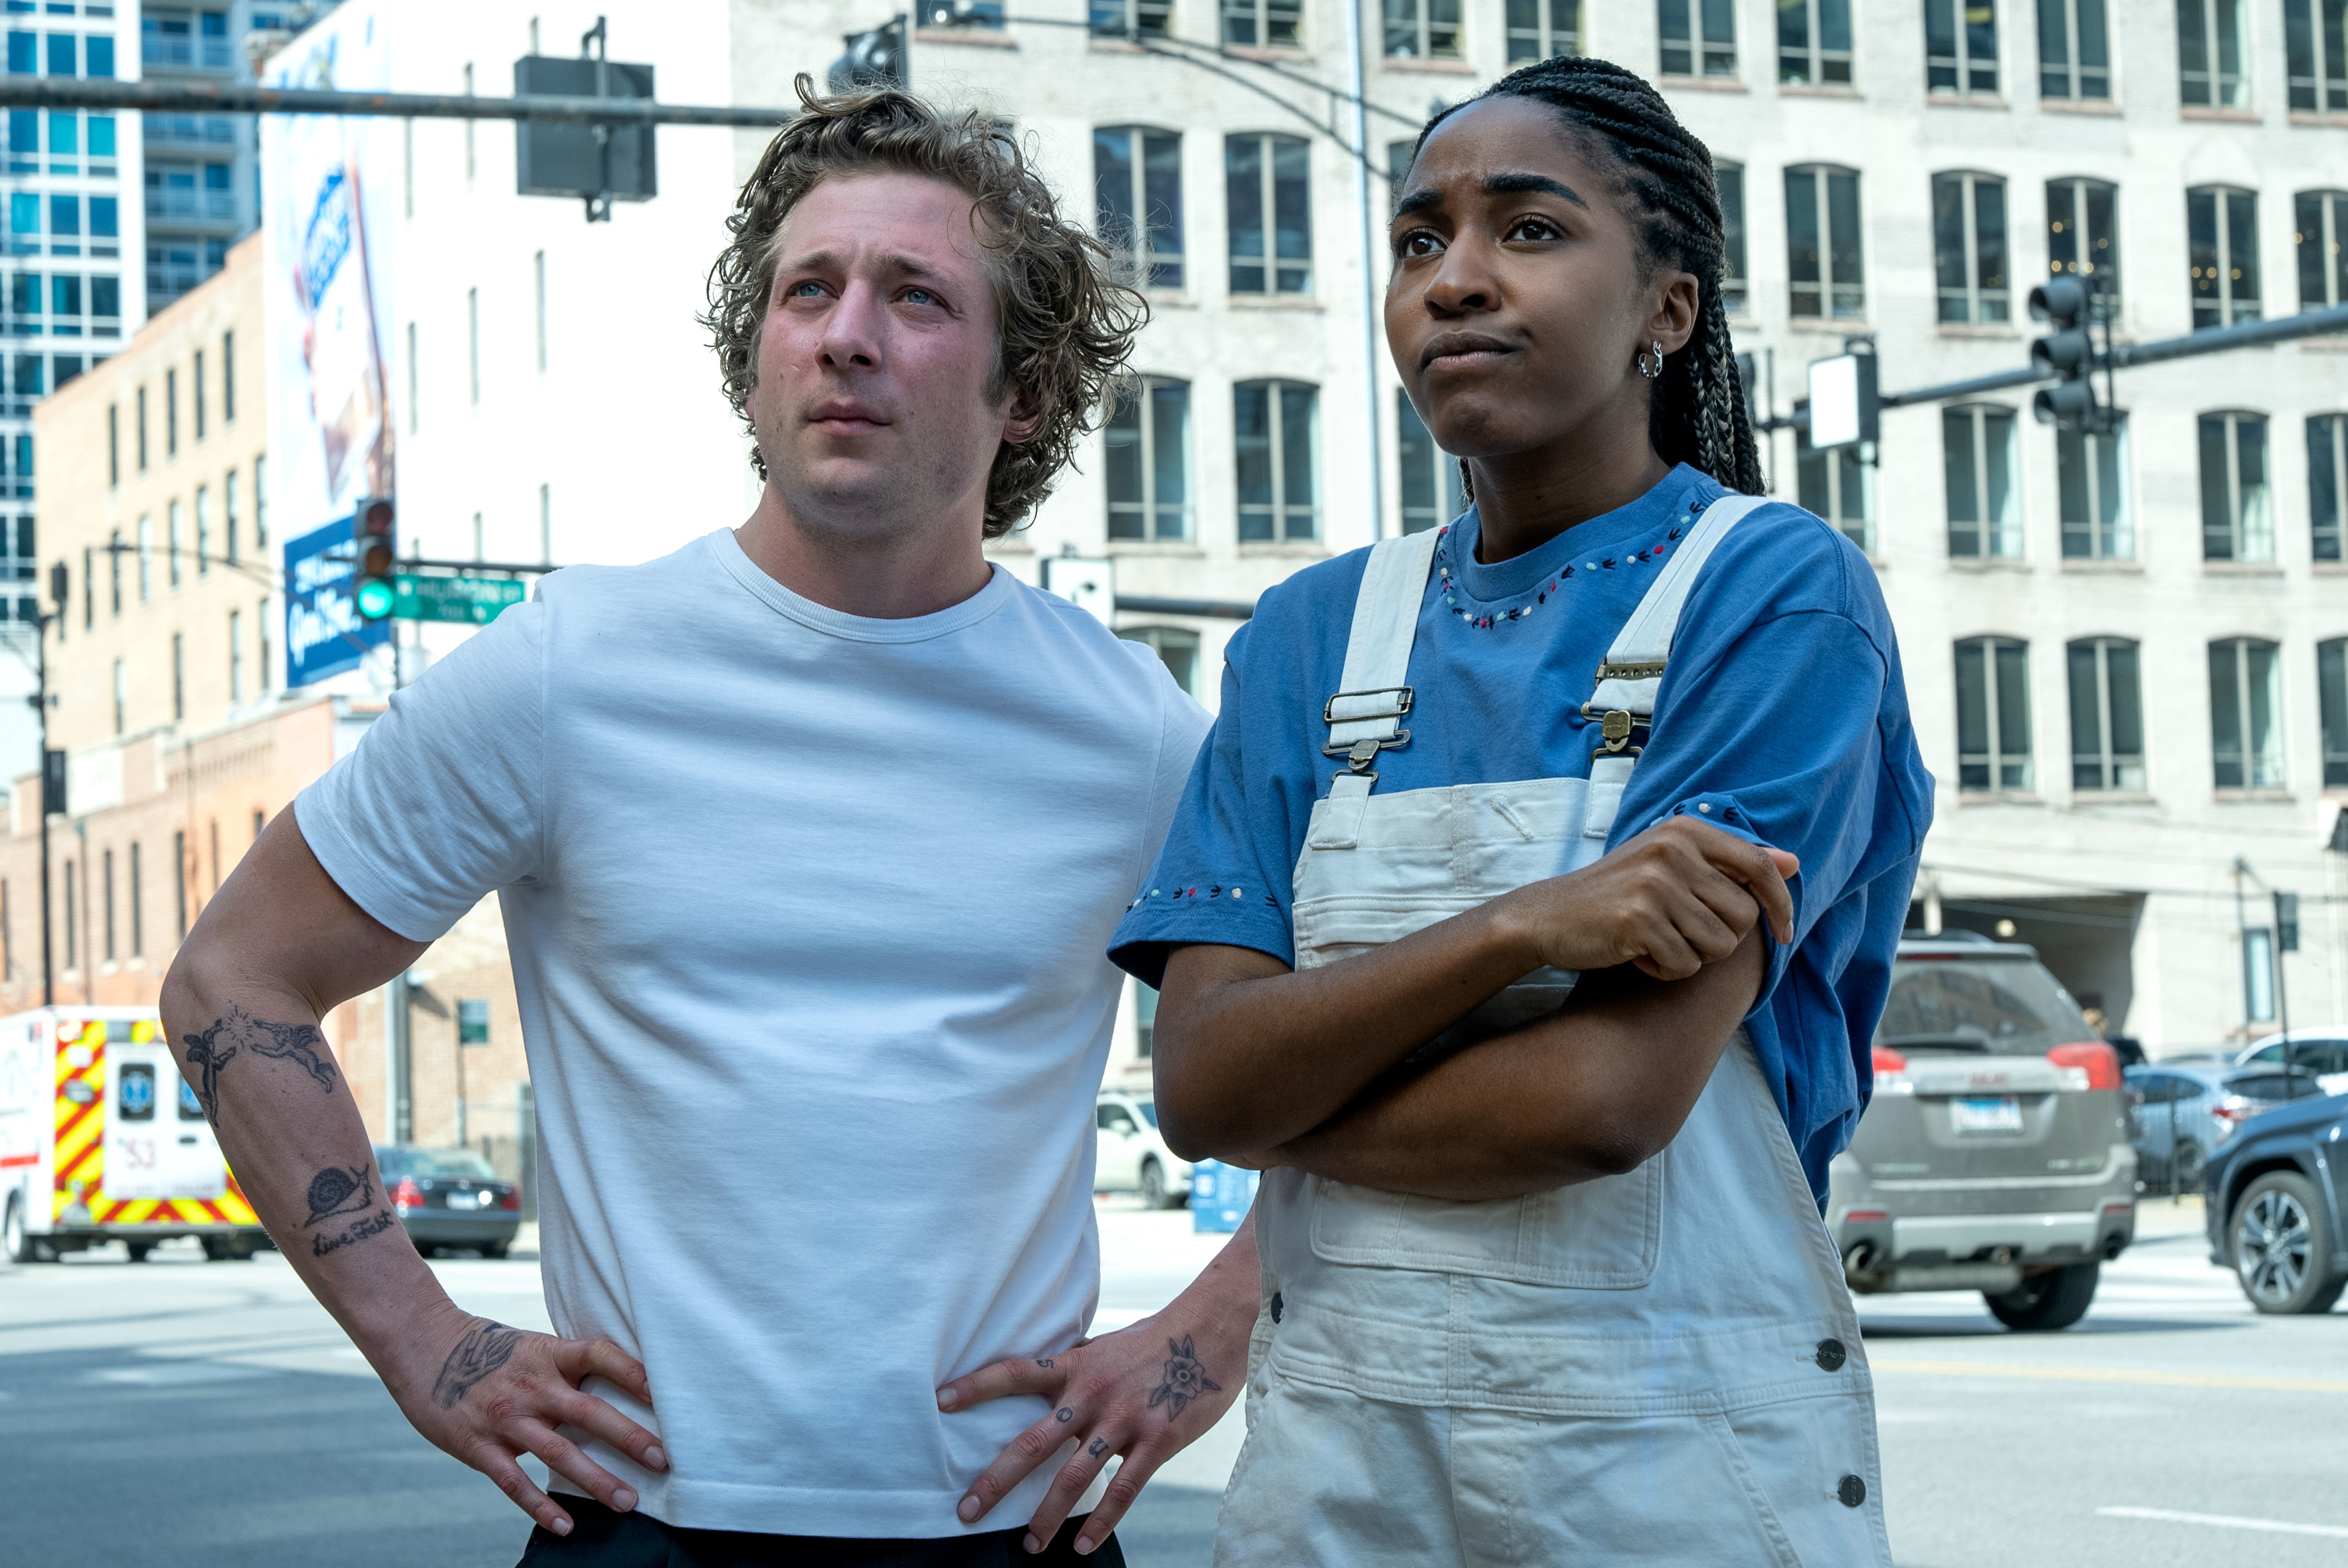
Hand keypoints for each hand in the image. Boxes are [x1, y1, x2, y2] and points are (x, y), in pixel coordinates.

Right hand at [383, 1310, 668, 1538]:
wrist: (422, 1345)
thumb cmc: (487, 1350)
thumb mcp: (532, 1347)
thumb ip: (567, 1368)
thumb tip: (619, 1387)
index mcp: (548, 1355)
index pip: (599, 1355)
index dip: (633, 1372)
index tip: (664, 1394)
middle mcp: (531, 1385)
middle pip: (588, 1412)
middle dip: (629, 1437)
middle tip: (662, 1459)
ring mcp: (505, 1417)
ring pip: (558, 1453)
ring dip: (596, 1480)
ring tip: (629, 1502)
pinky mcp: (478, 1446)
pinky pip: (515, 1483)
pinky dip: (542, 1507)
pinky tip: (566, 1526)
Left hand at [937, 1307, 1246, 1555]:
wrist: (1211, 1330)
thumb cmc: (1156, 1339)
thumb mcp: (1106, 1348)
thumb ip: (1075, 1370)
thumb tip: (1045, 1380)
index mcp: (1075, 1367)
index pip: (1015, 1373)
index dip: (976, 1387)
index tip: (940, 1402)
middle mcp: (1091, 1395)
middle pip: (1032, 1443)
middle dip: (995, 1481)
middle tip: (966, 1512)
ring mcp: (1123, 1420)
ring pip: (1073, 1477)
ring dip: (1046, 1516)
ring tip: (1029, 1546)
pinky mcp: (1156, 1440)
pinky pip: (1123, 1489)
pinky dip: (1101, 1522)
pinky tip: (1081, 1547)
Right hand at [1498, 817, 1797, 982]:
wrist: (1549, 915)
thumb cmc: (1617, 892)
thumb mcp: (1673, 863)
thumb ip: (1732, 862)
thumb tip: (1794, 863)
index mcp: (1684, 831)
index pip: (1759, 867)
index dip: (1782, 904)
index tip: (1783, 932)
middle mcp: (1672, 851)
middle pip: (1744, 916)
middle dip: (1720, 938)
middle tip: (1681, 934)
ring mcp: (1655, 884)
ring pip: (1719, 946)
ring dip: (1693, 957)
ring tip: (1658, 943)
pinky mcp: (1638, 920)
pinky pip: (1685, 965)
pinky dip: (1666, 971)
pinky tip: (1639, 956)